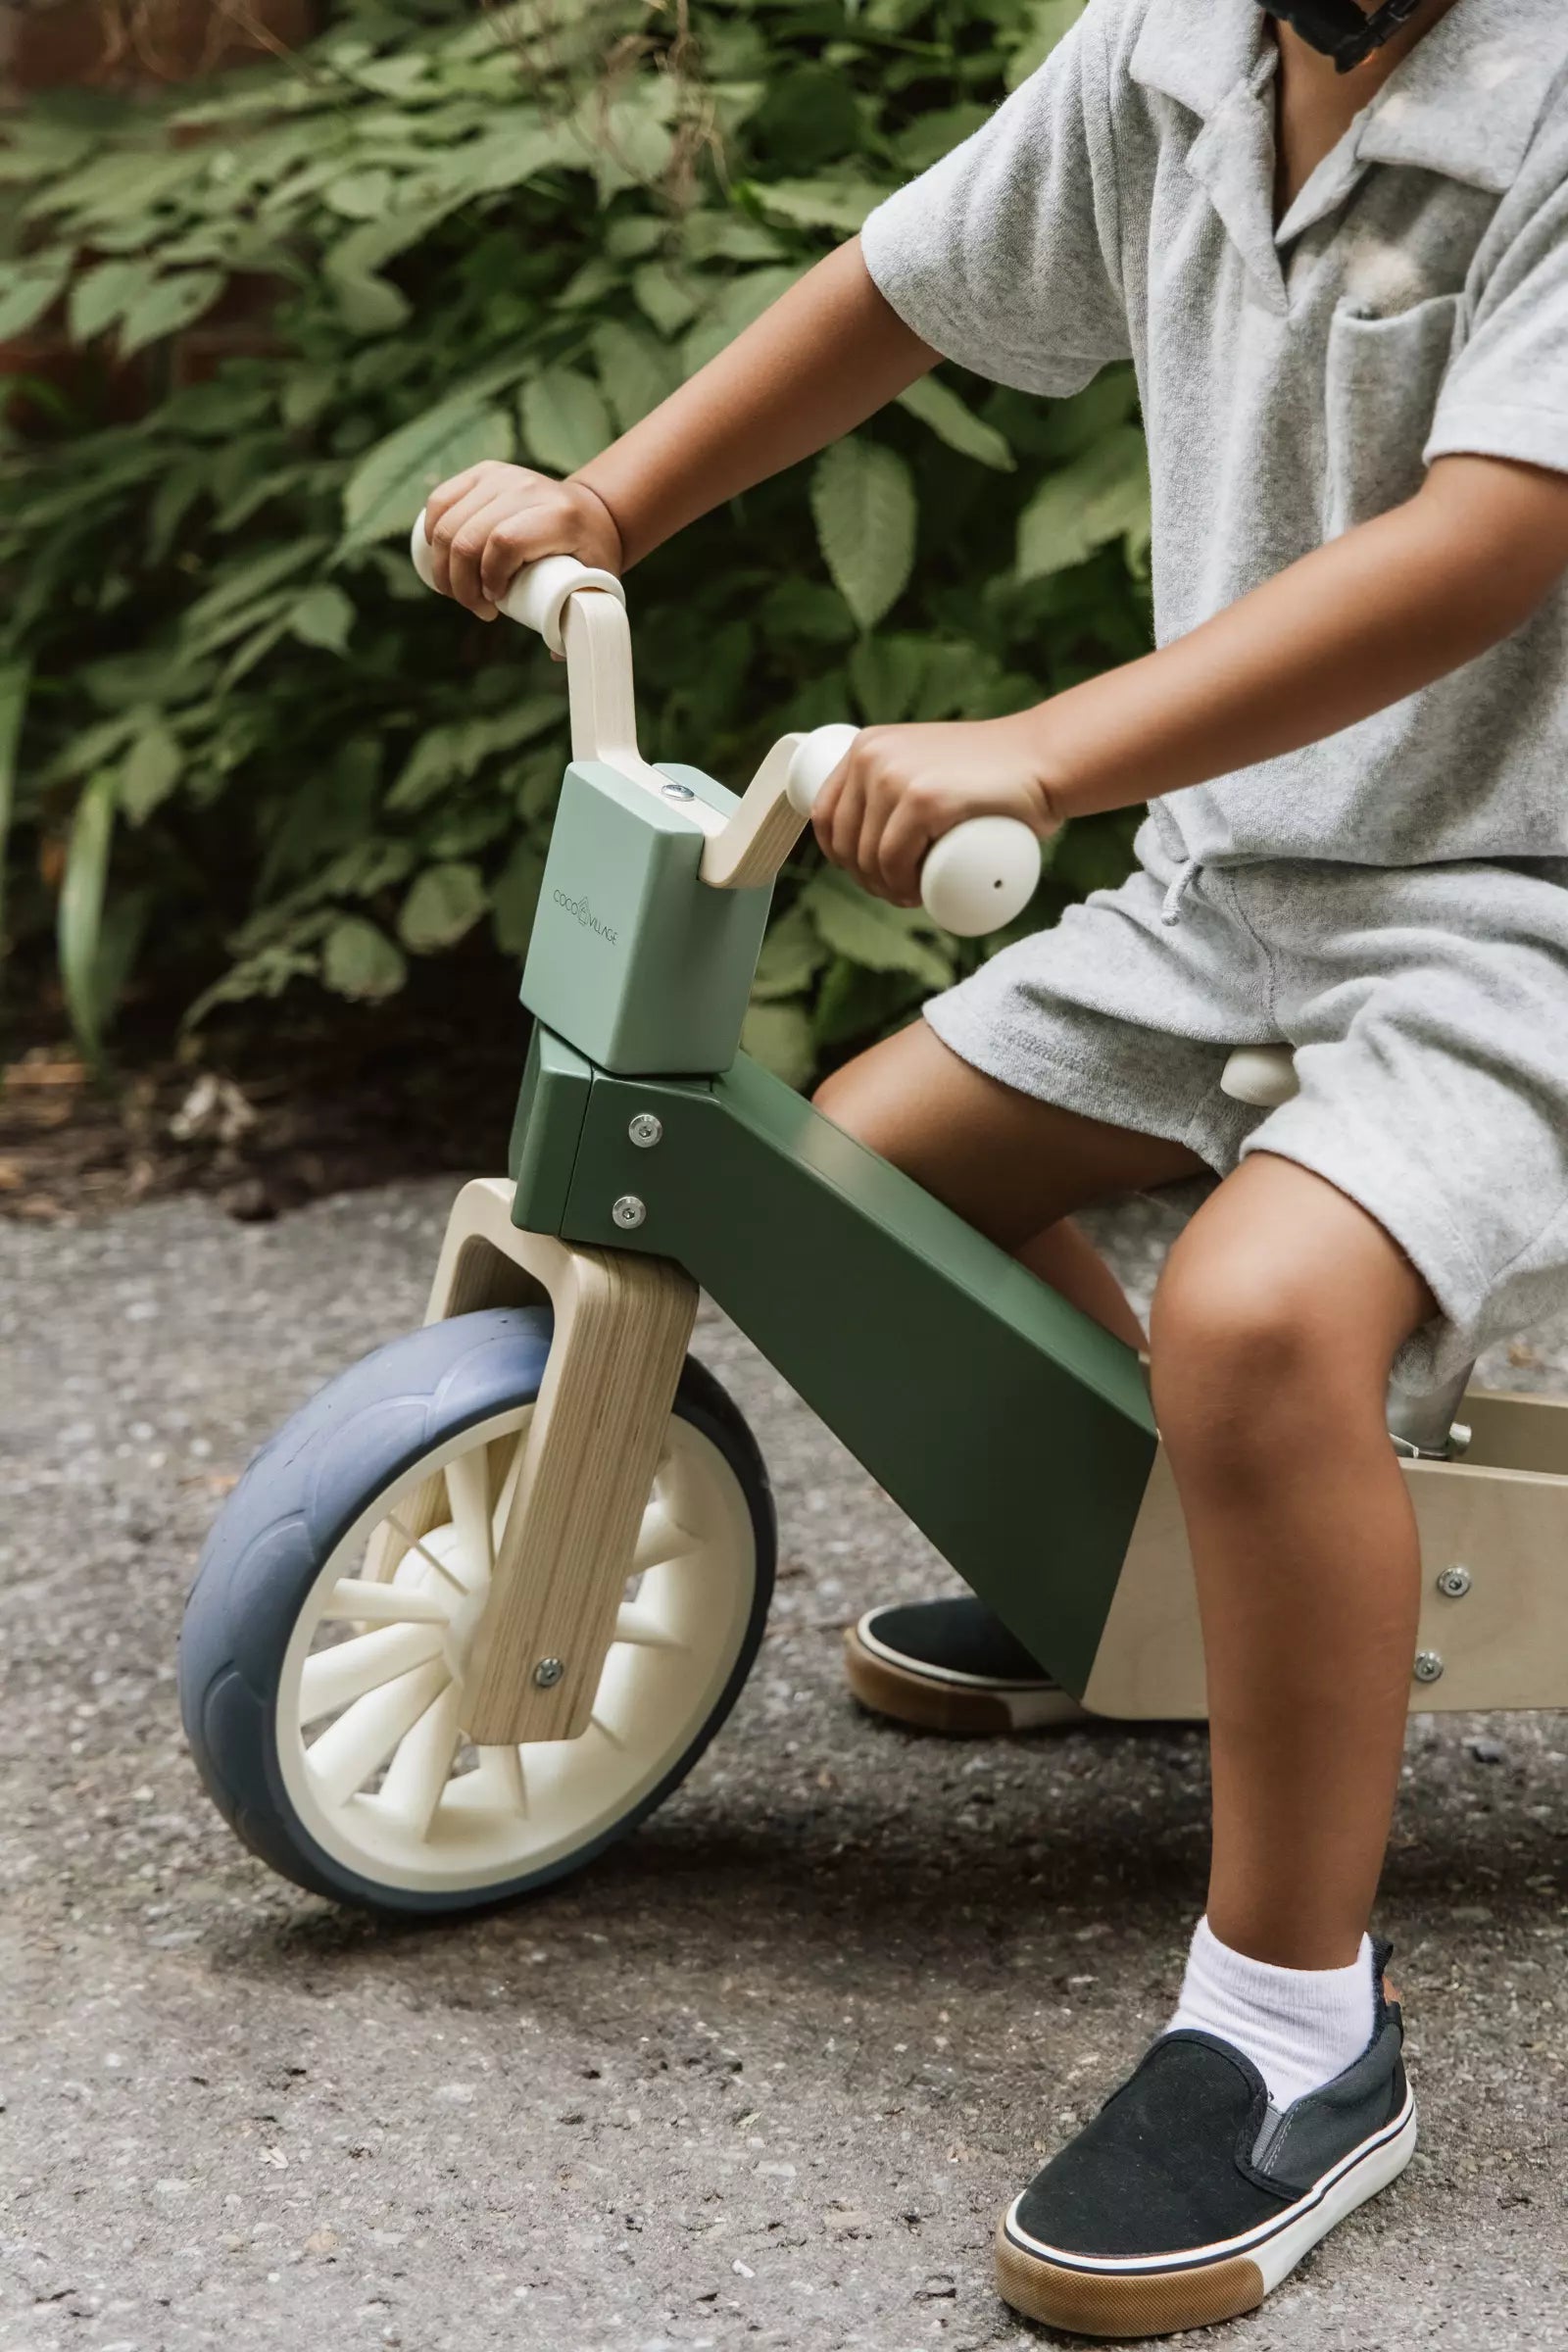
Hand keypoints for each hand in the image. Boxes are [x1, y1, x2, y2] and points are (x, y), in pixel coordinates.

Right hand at [421, 461, 622, 620]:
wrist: (591, 511)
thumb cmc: (591, 556)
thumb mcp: (597, 584)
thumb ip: (582, 619)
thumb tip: (555, 654)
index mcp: (559, 516)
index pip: (505, 543)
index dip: (489, 578)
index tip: (494, 605)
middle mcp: (527, 489)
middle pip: (468, 537)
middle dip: (460, 583)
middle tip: (475, 607)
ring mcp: (502, 477)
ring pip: (447, 522)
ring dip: (443, 566)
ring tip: (459, 590)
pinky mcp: (483, 473)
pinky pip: (439, 500)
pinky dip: (432, 533)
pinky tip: (441, 558)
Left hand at [811, 714, 1060, 906]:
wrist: (1045, 760)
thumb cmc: (993, 774)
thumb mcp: (928, 762)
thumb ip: (900, 779)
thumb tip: (868, 830)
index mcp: (866, 746)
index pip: (827, 814)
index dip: (840, 856)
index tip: (871, 874)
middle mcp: (873, 756)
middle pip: (846, 842)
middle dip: (867, 880)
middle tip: (902, 892)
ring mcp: (896, 776)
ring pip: (869, 857)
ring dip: (885, 889)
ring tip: (912, 896)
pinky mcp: (925, 798)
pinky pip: (892, 860)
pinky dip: (900, 887)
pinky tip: (916, 895)